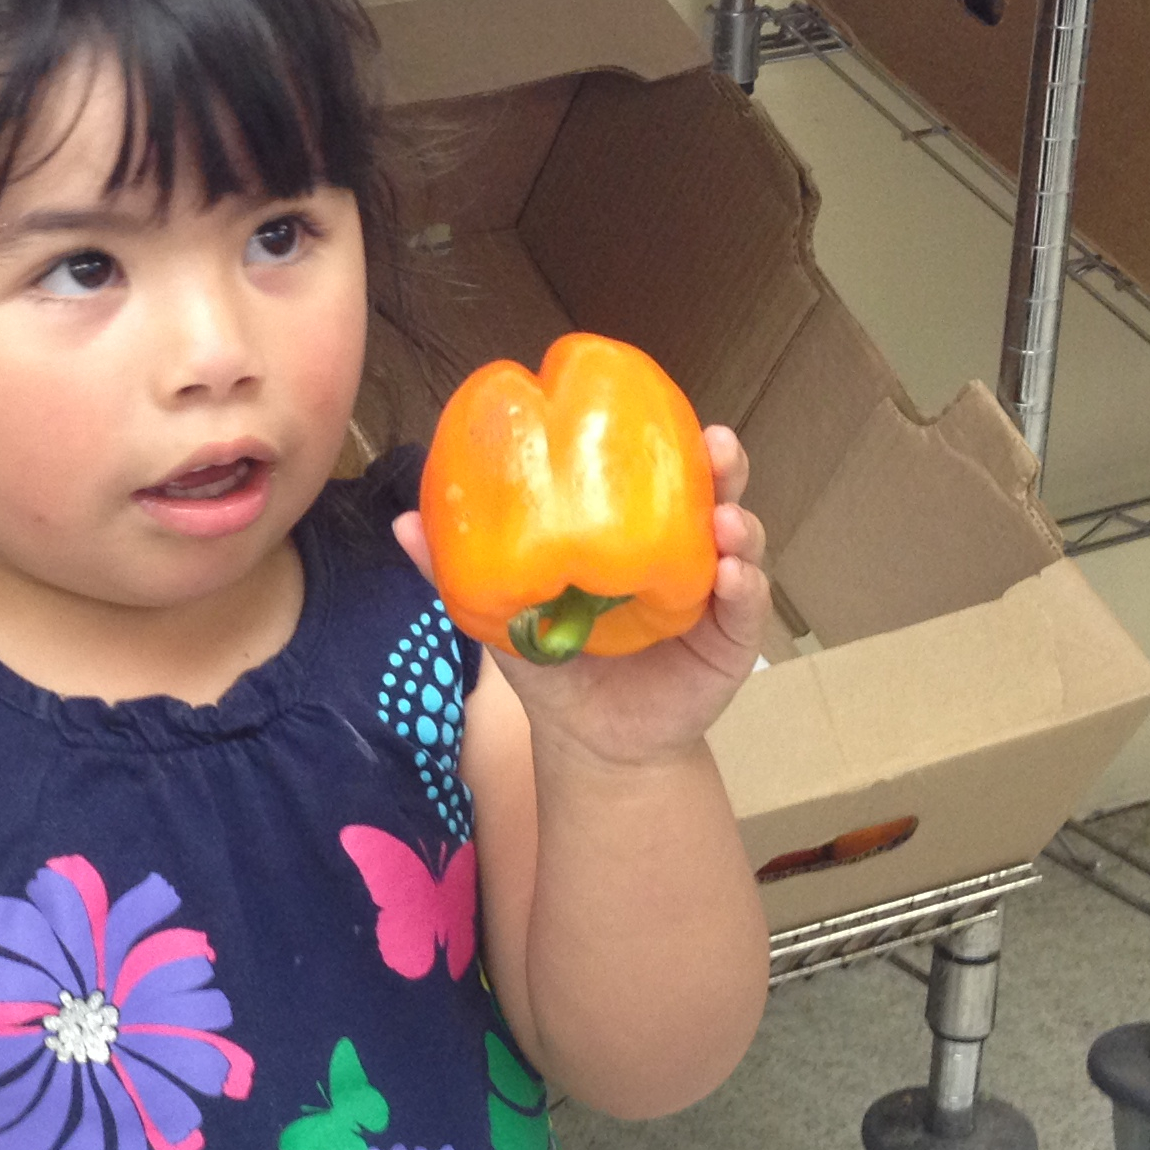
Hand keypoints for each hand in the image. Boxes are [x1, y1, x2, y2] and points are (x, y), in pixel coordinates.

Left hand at [395, 424, 768, 771]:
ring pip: (742, 542)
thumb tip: (402, 523)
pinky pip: (747, 606)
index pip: (658, 471)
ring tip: (726, 517)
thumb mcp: (503, 613)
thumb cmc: (552, 664)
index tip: (655, 406)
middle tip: (715, 445)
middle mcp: (683, 551)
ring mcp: (714, 593)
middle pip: (714, 492)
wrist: (591, 743)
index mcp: (634, 530)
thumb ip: (457, 570)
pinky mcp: (732, 640)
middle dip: (722, 464)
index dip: (664, 437)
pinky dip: (746, 586)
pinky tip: (731, 573)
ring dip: (741, 522)